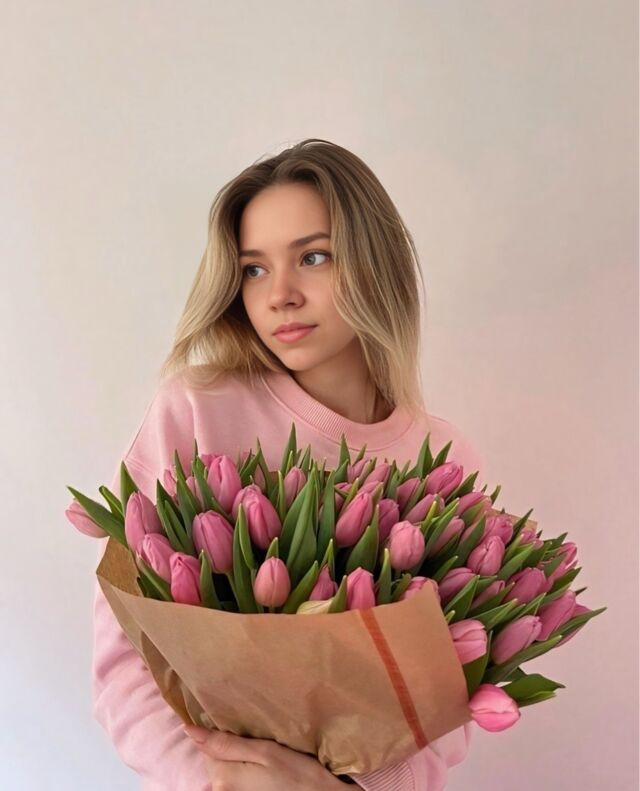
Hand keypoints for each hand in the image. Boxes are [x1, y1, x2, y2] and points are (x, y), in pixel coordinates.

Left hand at [184, 725, 349, 790]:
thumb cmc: (298, 774)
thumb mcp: (264, 752)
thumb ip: (225, 743)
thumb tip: (188, 730)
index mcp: (222, 777)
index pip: (207, 744)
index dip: (223, 730)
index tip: (242, 723)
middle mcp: (222, 790)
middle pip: (216, 757)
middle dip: (232, 744)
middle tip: (258, 735)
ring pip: (227, 766)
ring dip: (240, 755)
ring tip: (264, 748)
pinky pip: (237, 777)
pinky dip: (246, 767)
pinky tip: (265, 765)